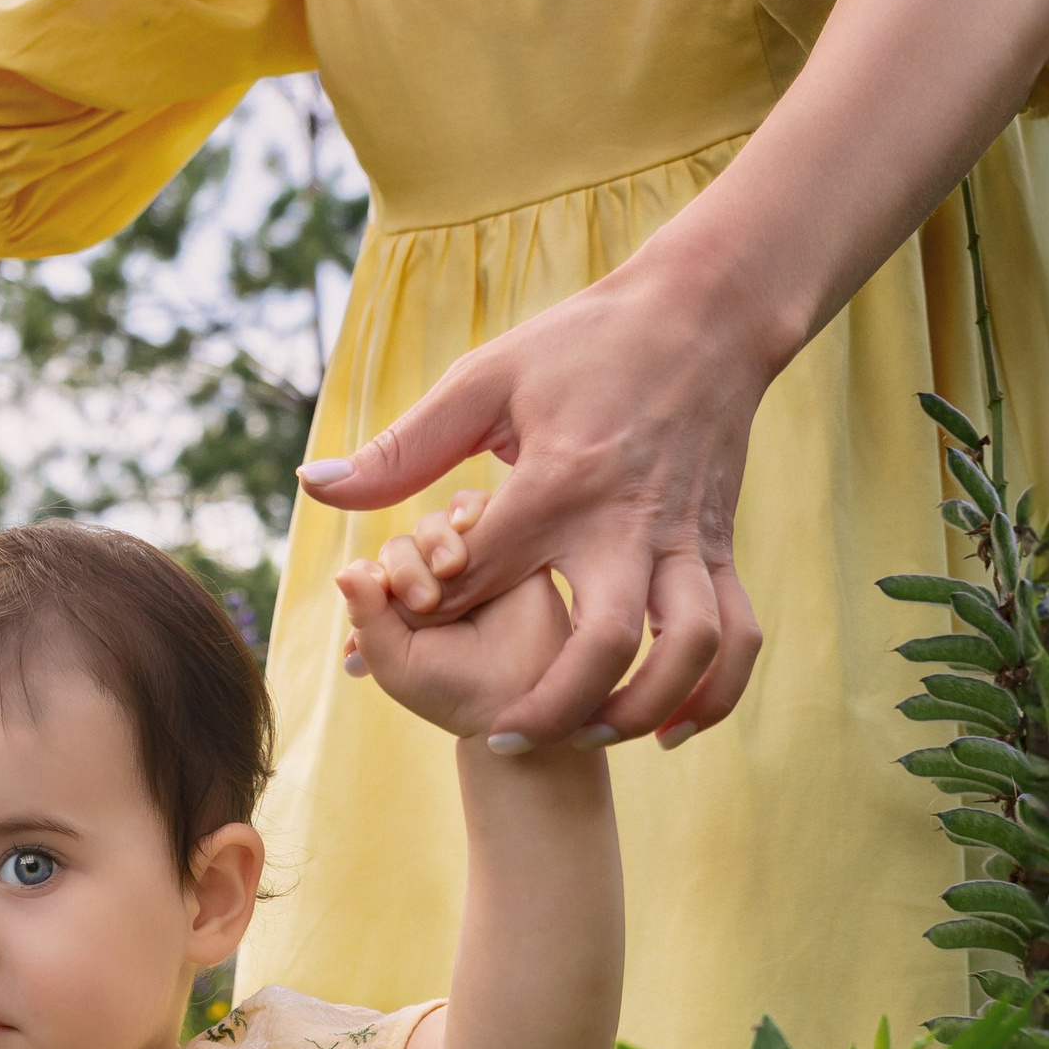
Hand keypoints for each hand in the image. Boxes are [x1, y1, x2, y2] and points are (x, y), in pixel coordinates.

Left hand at [302, 262, 768, 749]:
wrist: (707, 311)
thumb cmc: (584, 344)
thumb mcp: (485, 380)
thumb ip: (402, 446)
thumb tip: (313, 484)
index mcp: (558, 482)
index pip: (487, 577)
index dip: (439, 613)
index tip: (412, 626)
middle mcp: (626, 521)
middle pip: (603, 643)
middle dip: (555, 708)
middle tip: (504, 736)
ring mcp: (683, 539)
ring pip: (686, 648)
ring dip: (640, 709)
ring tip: (587, 737)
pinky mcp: (720, 547)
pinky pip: (736, 636)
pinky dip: (713, 693)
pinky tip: (668, 726)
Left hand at [336, 497, 577, 743]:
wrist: (519, 694)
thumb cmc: (452, 690)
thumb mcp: (395, 663)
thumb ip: (366, 619)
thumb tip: (343, 571)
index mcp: (396, 613)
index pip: (371, 574)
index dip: (374, 581)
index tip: (390, 603)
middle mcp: (428, 585)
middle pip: (400, 547)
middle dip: (405, 568)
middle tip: (426, 601)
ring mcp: (466, 565)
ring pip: (434, 526)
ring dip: (435, 542)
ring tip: (453, 572)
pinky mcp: (504, 545)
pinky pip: (476, 508)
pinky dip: (467, 508)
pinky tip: (469, 525)